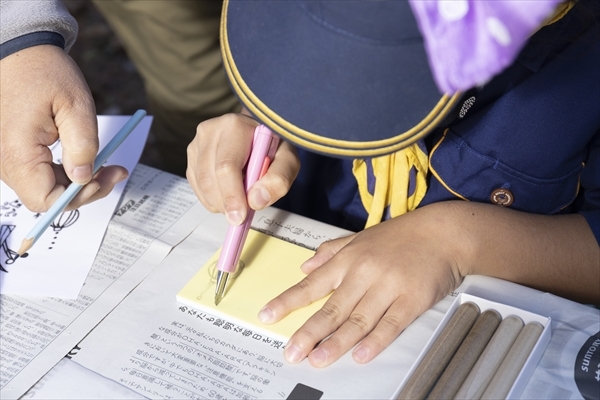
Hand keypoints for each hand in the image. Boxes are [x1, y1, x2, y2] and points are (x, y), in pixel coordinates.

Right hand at [0, 45, 127, 211]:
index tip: (103, 178)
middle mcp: (8, 163)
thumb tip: (85, 177)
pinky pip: (44, 175)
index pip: (46, 200)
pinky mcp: (19, 155)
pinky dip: (69, 172)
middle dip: (85, 190)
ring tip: (108, 164)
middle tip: (115, 171)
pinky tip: (90, 160)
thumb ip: (82, 145)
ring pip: (48, 188)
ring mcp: (11, 160)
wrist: (23, 54)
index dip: (78, 196)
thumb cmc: (45, 73)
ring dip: (79, 182)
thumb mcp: (75, 105)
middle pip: (48, 198)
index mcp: (18, 154)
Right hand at [187, 112, 299, 224]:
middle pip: (210, 179)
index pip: (226, 166)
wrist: (256, 135)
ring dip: (219, 202)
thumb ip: (279, 179)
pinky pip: (197, 187)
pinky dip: (212, 199)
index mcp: (235, 126)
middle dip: (226, 203)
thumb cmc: (271, 146)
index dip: (232, 195)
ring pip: (201, 186)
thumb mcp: (287, 160)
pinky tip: (228, 192)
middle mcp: (211, 131)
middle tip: (242, 214)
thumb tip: (256, 200)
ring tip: (239, 197)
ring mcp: (197, 144)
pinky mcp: (192, 157)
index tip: (239, 216)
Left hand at [258, 202, 466, 367]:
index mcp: (348, 259)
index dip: (288, 301)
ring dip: (336, 342)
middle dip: (308, 332)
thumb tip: (305, 267)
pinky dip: (375, 341)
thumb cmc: (402, 236)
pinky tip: (360, 355)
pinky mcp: (412, 299)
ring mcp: (388, 287)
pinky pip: (391, 324)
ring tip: (318, 359)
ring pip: (358, 320)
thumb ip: (331, 251)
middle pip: (331, 308)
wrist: (444, 233)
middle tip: (292, 351)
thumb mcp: (361, 237)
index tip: (268, 315)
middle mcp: (364, 273)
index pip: (312, 285)